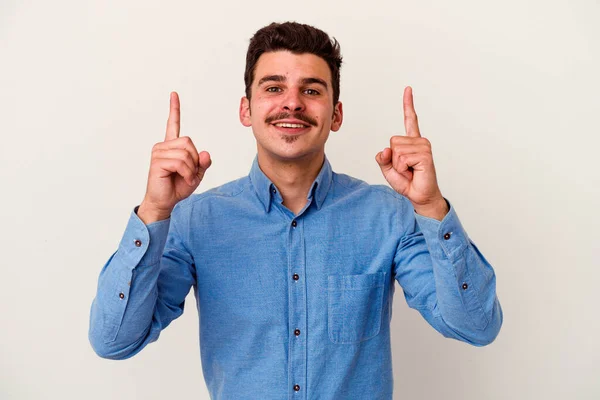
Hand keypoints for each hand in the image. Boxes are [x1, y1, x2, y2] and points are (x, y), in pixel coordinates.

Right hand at [138, 92, 210, 222]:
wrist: (164, 202)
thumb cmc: (178, 187)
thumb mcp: (196, 175)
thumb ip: (202, 163)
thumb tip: (205, 153)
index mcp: (171, 146)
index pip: (173, 124)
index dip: (174, 109)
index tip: (174, 94)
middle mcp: (163, 146)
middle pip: (189, 142)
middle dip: (194, 159)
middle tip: (189, 173)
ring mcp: (159, 152)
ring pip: (186, 153)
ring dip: (191, 169)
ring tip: (184, 178)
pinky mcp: (158, 161)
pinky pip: (181, 162)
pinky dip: (187, 173)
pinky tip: (182, 179)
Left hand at [375, 87, 447, 218]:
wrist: (420, 196)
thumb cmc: (408, 182)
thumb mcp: (389, 170)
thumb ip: (383, 159)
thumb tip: (385, 150)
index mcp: (411, 142)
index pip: (410, 119)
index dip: (408, 104)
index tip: (408, 89)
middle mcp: (419, 141)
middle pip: (392, 141)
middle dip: (393, 159)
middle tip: (406, 168)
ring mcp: (424, 146)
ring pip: (396, 150)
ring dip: (399, 165)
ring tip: (410, 170)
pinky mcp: (425, 154)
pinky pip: (402, 158)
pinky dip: (403, 168)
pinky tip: (414, 171)